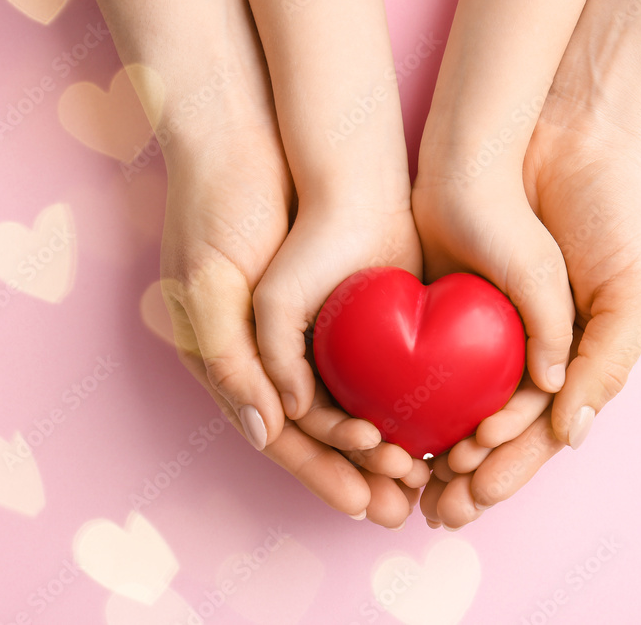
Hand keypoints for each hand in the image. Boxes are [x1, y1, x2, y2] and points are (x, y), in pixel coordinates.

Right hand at [84, 0, 425, 526]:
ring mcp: (314, 331)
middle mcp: (275, 354)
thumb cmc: (220, 206)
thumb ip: (229, 358)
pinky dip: (401, 395)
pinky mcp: (350, 306)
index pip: (282, 437)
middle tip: (406, 505)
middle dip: (362, 473)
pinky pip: (376, 363)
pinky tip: (433, 416)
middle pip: (323, 432)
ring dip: (389, 440)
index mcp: (233, 361)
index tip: (367, 504)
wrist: (265, 135)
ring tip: (428, 471)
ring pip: (356, 403)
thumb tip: (264, 430)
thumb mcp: (207, 282)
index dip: (323, 474)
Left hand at [418, 118, 640, 528]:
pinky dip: (412, 387)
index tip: (473, 491)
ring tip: (408, 478)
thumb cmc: (613, 215)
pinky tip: (389, 417)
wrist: (566, 137)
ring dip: (433, 441)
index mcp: (574, 360)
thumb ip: (606, 361)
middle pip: (492, 427)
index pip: (539, 431)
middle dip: (466, 473)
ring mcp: (487, 326)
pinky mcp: (448, 296)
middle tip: (434, 511)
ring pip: (454, 399)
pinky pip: (427, 349)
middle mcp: (528, 351)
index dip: (509, 465)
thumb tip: (570, 430)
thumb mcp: (632, 292)